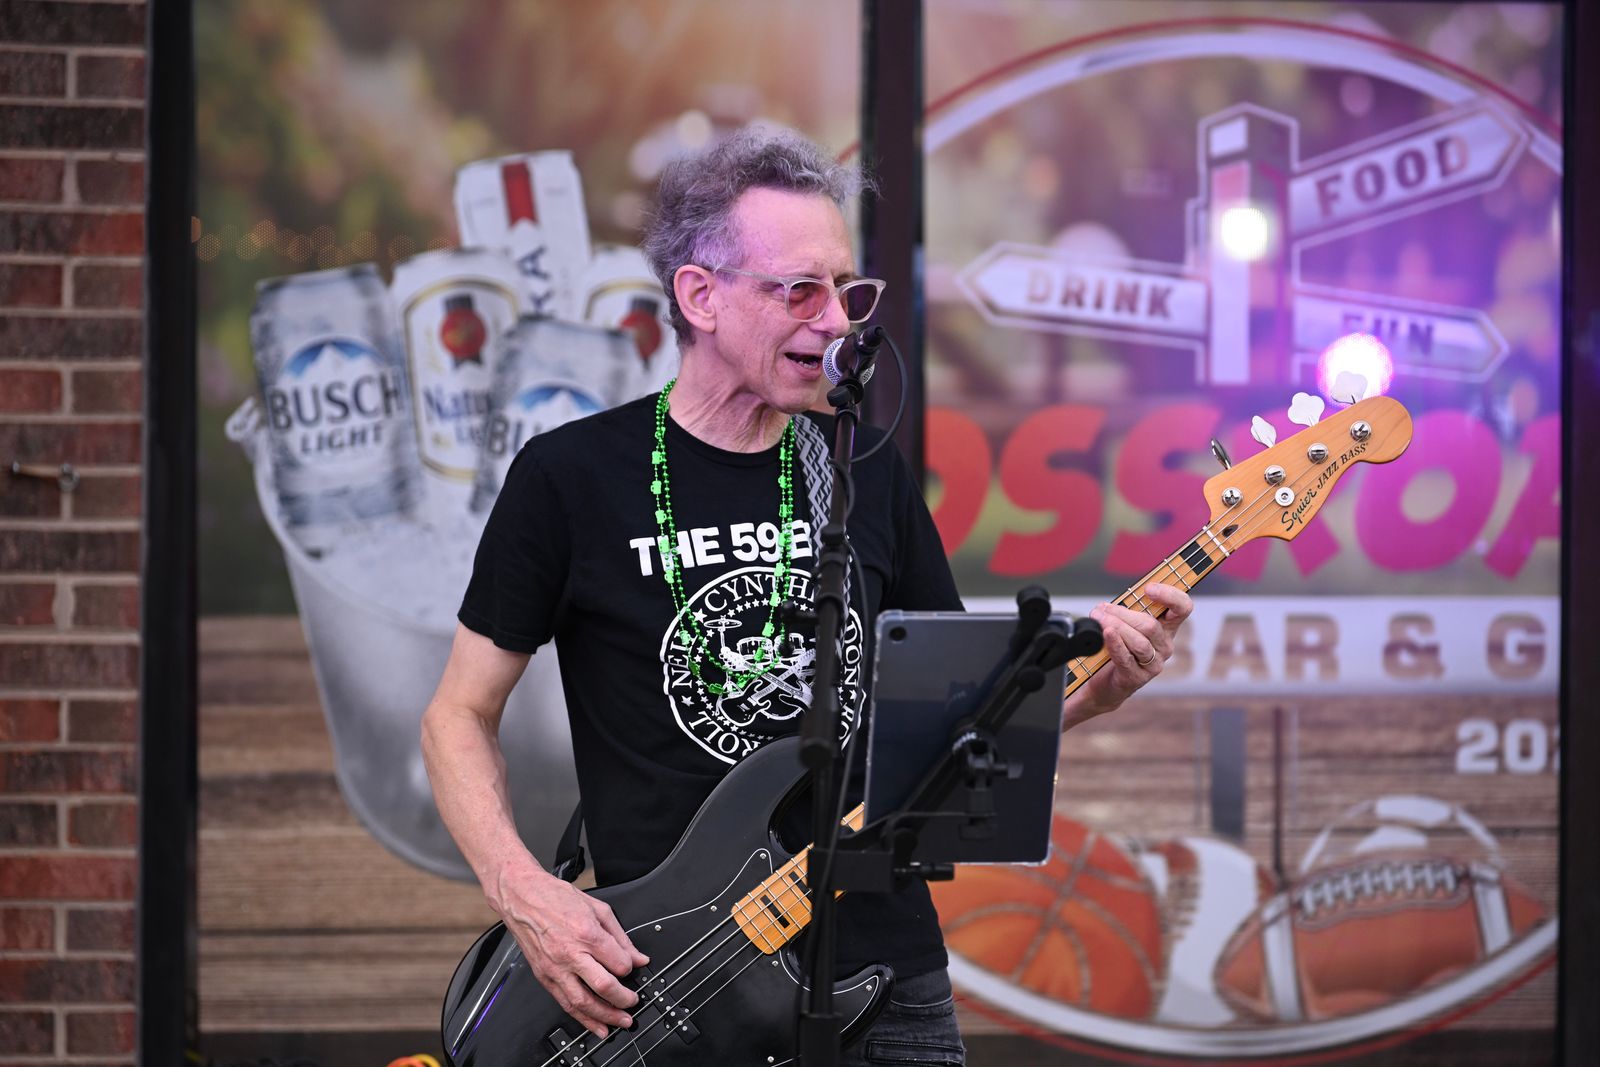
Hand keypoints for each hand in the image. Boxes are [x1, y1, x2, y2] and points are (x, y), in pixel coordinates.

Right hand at [492, 863, 649, 1038]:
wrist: (521, 897)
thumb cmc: (556, 898)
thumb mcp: (598, 908)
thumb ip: (620, 936)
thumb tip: (638, 957)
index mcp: (586, 934)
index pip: (618, 963)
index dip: (631, 969)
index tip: (633, 968)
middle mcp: (570, 954)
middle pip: (603, 987)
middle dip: (623, 1000)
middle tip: (633, 1003)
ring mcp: (555, 968)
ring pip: (583, 1002)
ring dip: (604, 1017)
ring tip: (619, 1022)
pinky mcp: (544, 976)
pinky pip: (565, 1003)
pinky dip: (582, 1018)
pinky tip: (595, 1025)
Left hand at [1062, 581, 1192, 729]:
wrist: (1105, 683)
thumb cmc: (1117, 649)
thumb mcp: (1125, 625)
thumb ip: (1126, 611)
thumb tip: (1110, 604)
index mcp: (1167, 628)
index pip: (1182, 608)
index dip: (1170, 596)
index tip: (1148, 588)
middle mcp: (1164, 646)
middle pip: (1150, 625)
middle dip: (1123, 613)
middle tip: (1102, 609)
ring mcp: (1153, 664)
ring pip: (1139, 641)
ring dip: (1115, 626)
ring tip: (1098, 619)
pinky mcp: (1137, 677)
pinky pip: (1127, 657)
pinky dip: (1115, 643)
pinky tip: (1106, 634)